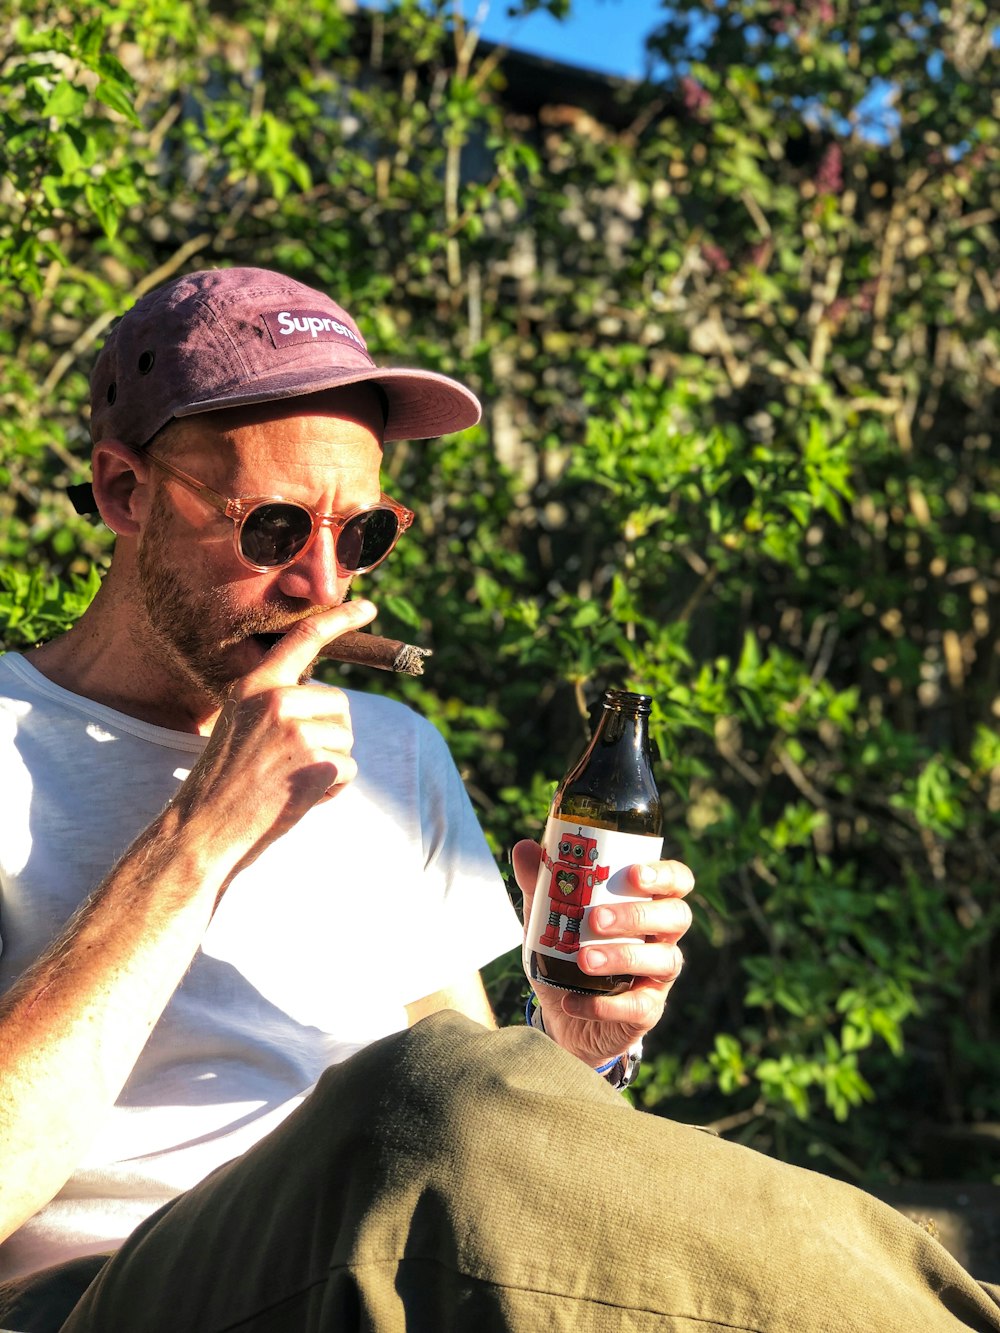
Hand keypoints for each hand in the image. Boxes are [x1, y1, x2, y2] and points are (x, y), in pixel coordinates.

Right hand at [170, 599, 377, 875]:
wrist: (204, 830)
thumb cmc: (224, 784)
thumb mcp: (241, 725)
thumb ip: (278, 705)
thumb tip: (329, 700)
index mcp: (255, 686)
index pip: (304, 639)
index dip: (340, 619)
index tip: (368, 608)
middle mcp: (277, 700)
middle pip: (339, 703)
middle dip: (328, 734)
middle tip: (290, 763)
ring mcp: (296, 729)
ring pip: (346, 738)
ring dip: (329, 765)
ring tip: (289, 781)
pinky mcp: (316, 761)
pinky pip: (349, 769)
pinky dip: (333, 790)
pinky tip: (300, 798)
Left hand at [512, 839, 693, 1068]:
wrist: (561, 1018)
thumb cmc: (564, 955)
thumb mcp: (548, 920)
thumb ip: (541, 886)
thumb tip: (524, 848)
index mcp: (646, 904)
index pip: (677, 881)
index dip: (665, 875)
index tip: (634, 874)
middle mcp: (662, 937)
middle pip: (676, 916)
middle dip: (637, 915)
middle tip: (596, 919)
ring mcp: (659, 976)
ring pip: (665, 961)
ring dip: (622, 957)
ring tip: (582, 960)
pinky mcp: (648, 1010)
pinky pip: (640, 1007)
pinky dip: (605, 1004)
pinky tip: (573, 1001)